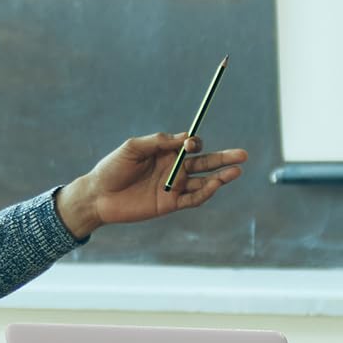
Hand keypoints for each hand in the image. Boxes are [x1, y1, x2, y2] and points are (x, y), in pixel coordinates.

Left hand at [54, 132, 247, 236]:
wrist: (99, 196)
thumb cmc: (112, 168)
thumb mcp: (133, 148)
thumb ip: (159, 142)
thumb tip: (184, 138)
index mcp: (165, 152)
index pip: (190, 145)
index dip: (194, 143)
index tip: (190, 145)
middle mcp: (173, 168)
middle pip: (205, 162)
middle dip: (224, 158)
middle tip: (243, 154)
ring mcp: (173, 187)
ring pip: (204, 181)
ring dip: (221, 177)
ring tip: (237, 171)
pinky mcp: (170, 204)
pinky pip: (193, 199)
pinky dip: (205, 193)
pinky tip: (216, 185)